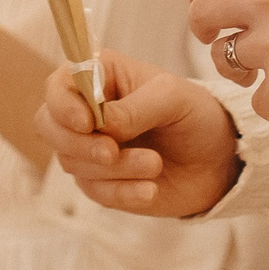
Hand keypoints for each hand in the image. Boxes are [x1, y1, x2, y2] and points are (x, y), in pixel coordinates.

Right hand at [34, 49, 240, 217]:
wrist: (219, 159)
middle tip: (113, 153)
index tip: (88, 122)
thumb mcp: (173, 99)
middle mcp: (87, 112)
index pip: (58, 85)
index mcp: (100, 76)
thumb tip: (100, 124)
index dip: (63, 104)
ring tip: (155, 165)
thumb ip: (136, 108)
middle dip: (79, 144)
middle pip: (49, 126)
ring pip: (74, 163)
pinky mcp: (103, 183)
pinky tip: (150, 190)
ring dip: (115, 169)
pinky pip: (96, 192)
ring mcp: (92, 149)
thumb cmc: (195, 115)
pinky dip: (122, 192)